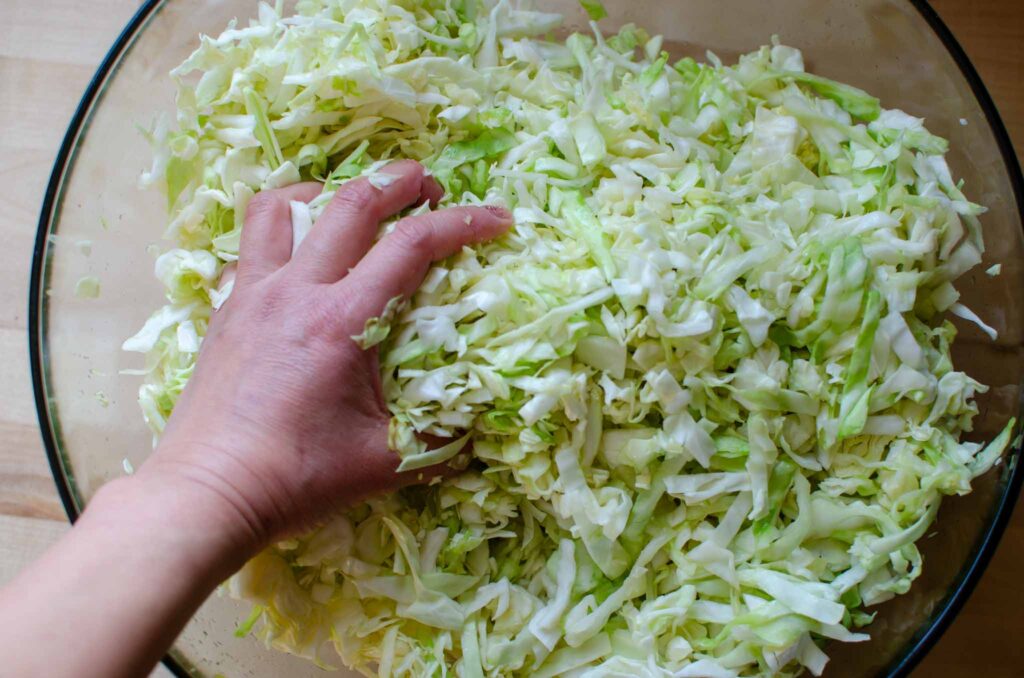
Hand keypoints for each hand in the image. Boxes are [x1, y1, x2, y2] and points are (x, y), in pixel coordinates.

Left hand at [137, 160, 511, 551]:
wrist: (207, 494)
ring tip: (352, 202)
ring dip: (327, 191)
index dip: (463, 223)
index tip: (497, 219)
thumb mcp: (385, 463)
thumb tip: (475, 425)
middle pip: (351, 204)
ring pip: (282, 208)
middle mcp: (295, 292)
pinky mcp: (225, 311)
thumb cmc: (296, 479)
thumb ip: (440, 438)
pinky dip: (282, 230)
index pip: (412, 246)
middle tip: (430, 185)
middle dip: (400, 182)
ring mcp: (252, 296)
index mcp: (342, 321)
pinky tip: (299, 256)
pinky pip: (251, 245)